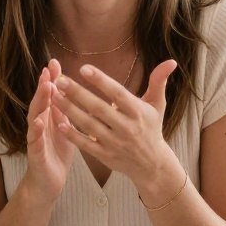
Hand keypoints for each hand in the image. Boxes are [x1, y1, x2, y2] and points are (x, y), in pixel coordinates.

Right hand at [24, 59, 75, 201]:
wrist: (48, 182)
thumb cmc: (57, 153)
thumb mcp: (65, 128)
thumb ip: (66, 110)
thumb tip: (76, 90)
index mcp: (49, 118)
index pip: (49, 95)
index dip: (51, 79)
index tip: (55, 62)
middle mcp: (39, 124)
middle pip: (40, 101)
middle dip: (43, 85)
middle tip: (47, 69)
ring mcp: (35, 138)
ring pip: (35, 117)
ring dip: (39, 102)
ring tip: (45, 88)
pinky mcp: (35, 154)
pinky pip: (34, 142)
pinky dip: (35, 132)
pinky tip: (38, 123)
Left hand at [51, 59, 177, 183]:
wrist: (152, 164)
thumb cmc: (152, 127)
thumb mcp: (157, 104)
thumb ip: (159, 81)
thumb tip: (171, 61)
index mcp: (138, 112)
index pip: (117, 93)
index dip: (101, 81)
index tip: (84, 68)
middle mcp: (126, 127)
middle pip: (98, 108)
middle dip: (78, 94)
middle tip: (60, 80)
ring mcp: (114, 143)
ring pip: (88, 125)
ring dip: (69, 110)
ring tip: (54, 95)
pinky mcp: (105, 156)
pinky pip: (85, 144)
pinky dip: (72, 134)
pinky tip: (58, 121)